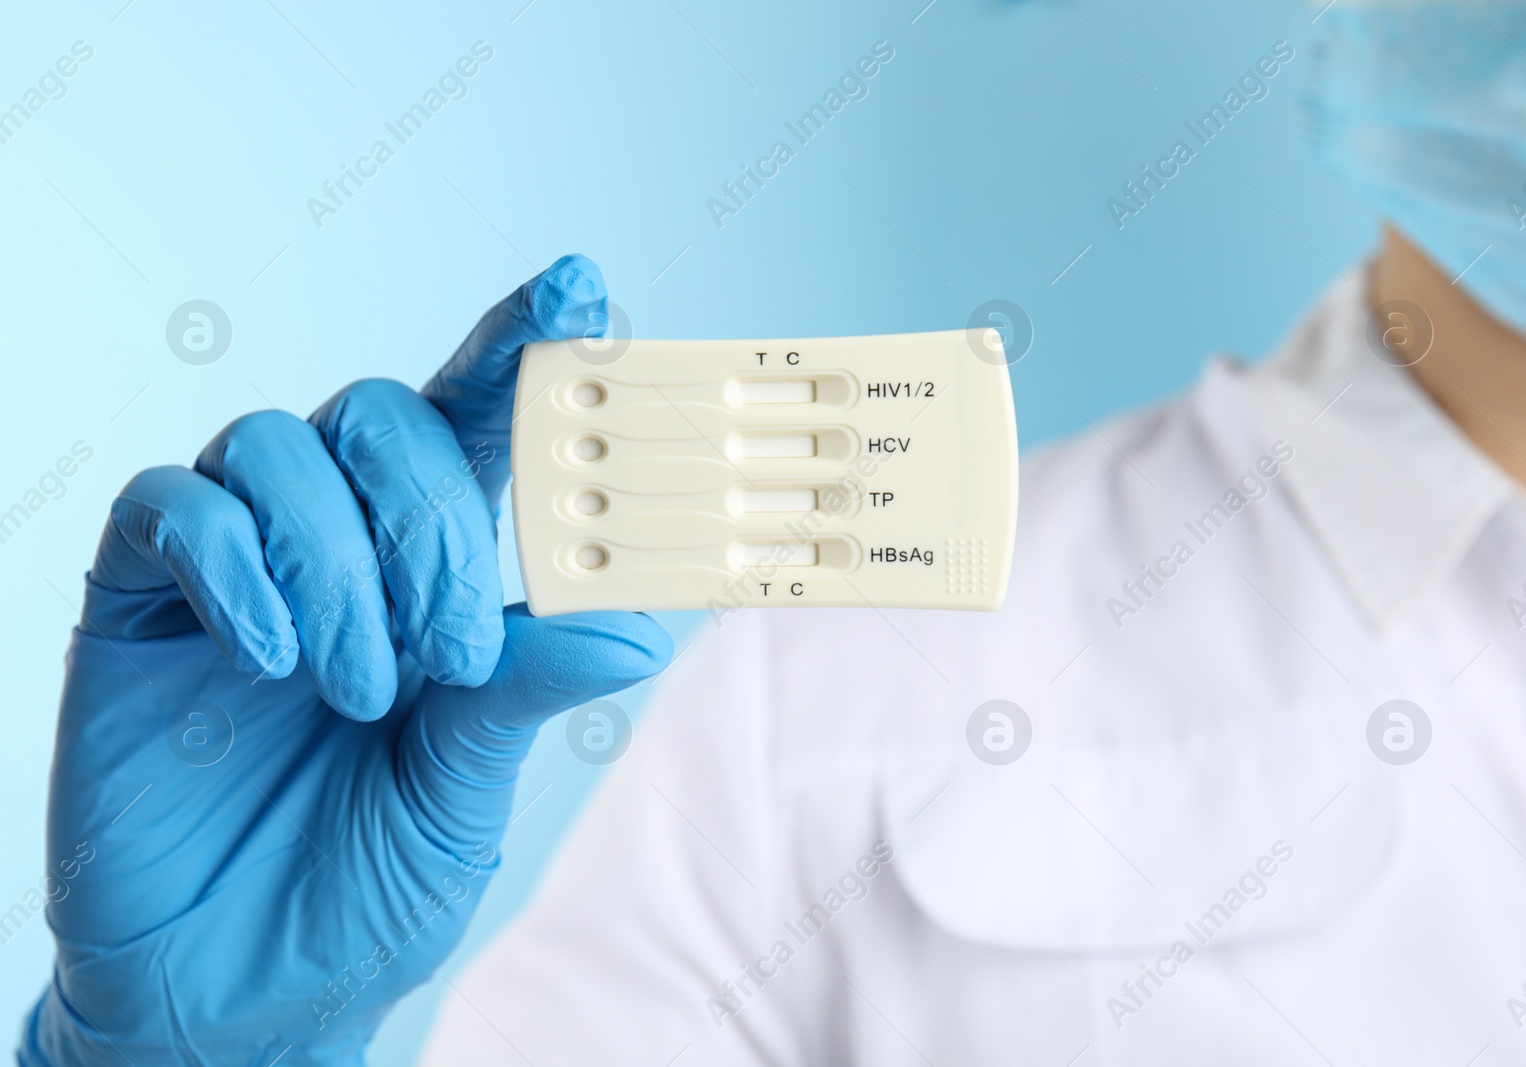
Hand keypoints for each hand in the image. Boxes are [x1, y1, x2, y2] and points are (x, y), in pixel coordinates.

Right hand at [20, 255, 670, 1065]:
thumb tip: (639, 619)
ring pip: (281, 447)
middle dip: (433, 521)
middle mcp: (337, 538)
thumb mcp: (471, 783)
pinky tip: (272, 661)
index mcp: (433, 567)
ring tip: (363, 691)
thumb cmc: (367, 879)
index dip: (527, 343)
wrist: (239, 990)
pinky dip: (236, 569)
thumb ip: (532, 684)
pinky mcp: (141, 599)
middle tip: (454, 650)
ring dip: (342, 565)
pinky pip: (174, 509)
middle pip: (384, 415)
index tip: (581, 286)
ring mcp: (236, 562)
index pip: (482, 420)